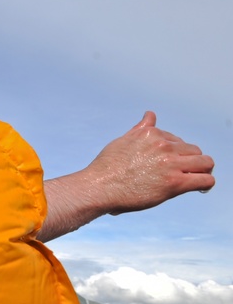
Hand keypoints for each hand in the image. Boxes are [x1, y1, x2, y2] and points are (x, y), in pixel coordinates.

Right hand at [86, 111, 214, 214]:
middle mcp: (163, 145)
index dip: (176, 153)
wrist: (98, 187)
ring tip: (195, 179)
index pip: (177, 140)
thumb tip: (150, 114)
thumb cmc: (107, 168)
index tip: (172, 164)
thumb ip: (141, 129)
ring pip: (205, 162)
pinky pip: (206, 179)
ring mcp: (170, 163)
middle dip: (190, 161)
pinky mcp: (175, 182)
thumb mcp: (124, 141)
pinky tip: (200, 189)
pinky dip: (206, 184)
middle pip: (194, 150)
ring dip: (202, 170)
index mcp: (151, 134)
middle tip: (184, 174)